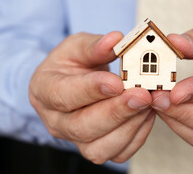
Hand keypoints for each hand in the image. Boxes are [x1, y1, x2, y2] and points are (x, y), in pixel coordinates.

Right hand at [29, 32, 154, 163]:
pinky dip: (137, 136)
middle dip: (116, 112)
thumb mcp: (78, 46)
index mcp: (45, 90)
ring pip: (99, 148)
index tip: (117, 82)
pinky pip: (118, 154)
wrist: (75, 81)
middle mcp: (56, 121)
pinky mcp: (95, 148)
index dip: (92, 90)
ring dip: (129, 126)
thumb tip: (115, 39)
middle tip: (142, 95)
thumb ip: (95, 45)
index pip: (64, 95)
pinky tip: (146, 115)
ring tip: (148, 103)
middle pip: (82, 126)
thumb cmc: (74, 63)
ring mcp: (75, 139)